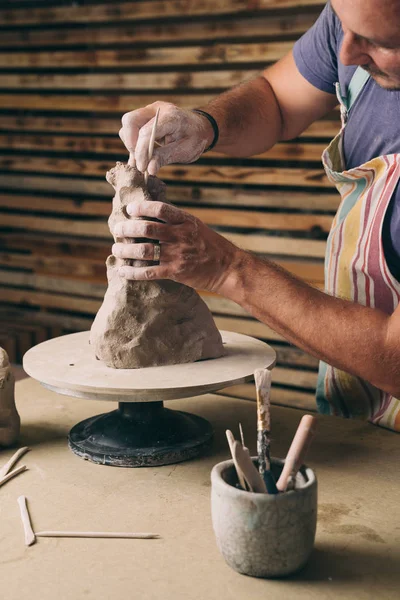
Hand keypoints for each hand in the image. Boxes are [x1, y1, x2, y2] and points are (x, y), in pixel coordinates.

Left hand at [112, 200, 241, 292]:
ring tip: (116, 249)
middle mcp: (180, 236)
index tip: (130, 209)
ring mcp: (177, 254)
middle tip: (117, 229)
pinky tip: (122, 271)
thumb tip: (151, 215)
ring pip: (144, 250)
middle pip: (147, 228)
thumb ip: (176, 221)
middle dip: (128, 228)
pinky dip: (133, 272)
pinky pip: (149, 272)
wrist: (227, 268)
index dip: (142, 208)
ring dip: (126, 249)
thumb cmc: (211, 246)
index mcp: (186, 221)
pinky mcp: (175, 272)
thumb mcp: (196, 226)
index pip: (160, 209)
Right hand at [119, 101, 213, 175]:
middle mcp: (156, 109)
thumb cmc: (195, 138)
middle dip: (131, 143)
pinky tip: (142, 156)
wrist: (199, 127)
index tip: (143, 168)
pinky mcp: (144, 117)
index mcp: (171, 116)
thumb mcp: (184, 151)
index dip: (141, 151)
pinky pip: (131, 129)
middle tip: (140, 161)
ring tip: (143, 160)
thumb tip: (149, 170)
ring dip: (131, 144)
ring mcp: (149, 111)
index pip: (146, 131)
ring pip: (128, 124)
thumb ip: (165, 158)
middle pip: (130, 120)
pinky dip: (133, 143)